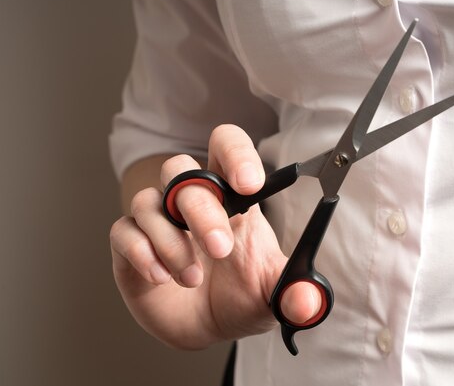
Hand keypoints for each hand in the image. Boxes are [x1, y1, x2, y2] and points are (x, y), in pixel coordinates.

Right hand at [109, 124, 320, 348]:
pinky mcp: (131, 248)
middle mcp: (192, 203)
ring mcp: (159, 223)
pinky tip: (161, 278)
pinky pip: (123, 231)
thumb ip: (295, 296)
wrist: (209, 329)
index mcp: (232, 200)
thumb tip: (308, 305)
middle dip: (201, 211)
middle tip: (220, 249)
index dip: (235, 154)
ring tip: (192, 278)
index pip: (226, 147)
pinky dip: (140, 253)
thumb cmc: (243, 297)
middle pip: (182, 172)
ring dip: (171, 241)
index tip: (249, 183)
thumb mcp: (274, 297)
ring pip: (148, 201)